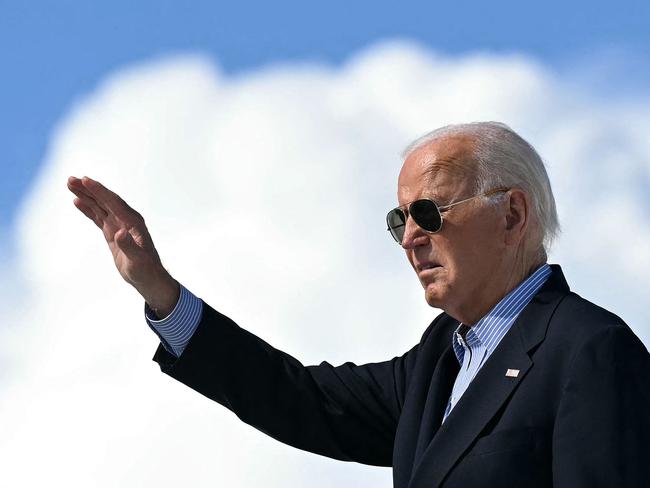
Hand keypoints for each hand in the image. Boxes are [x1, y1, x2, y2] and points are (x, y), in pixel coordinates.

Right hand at [67, 176, 179, 316]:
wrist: (148, 278)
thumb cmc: (145, 270)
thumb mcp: (137, 260)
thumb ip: (128, 246)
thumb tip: (120, 233)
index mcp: (133, 222)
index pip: (113, 202)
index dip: (99, 191)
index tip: (85, 180)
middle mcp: (126, 220)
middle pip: (105, 200)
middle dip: (89, 189)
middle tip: (71, 179)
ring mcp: (119, 225)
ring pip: (100, 206)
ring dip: (86, 195)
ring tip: (70, 184)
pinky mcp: (113, 232)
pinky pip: (98, 216)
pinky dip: (88, 209)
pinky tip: (77, 201)